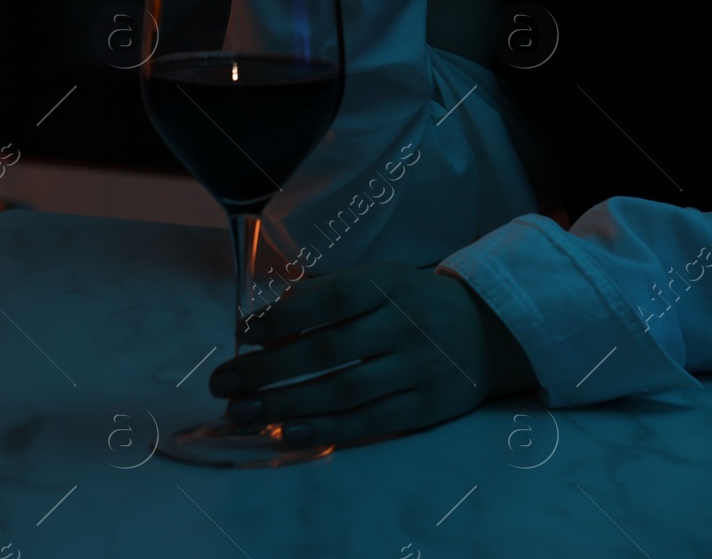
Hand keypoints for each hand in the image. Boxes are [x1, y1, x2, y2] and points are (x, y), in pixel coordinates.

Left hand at [207, 262, 537, 448]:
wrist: (486, 330)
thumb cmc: (414, 301)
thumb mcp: (380, 280)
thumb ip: (328, 293)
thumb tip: (267, 319)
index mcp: (388, 285)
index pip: (333, 299)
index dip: (287, 315)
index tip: (245, 332)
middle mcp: (402, 325)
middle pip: (330, 350)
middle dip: (269, 369)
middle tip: (224, 383)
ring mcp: (415, 369)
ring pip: (344, 390)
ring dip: (287, 403)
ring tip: (243, 412)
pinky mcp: (423, 407)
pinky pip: (368, 421)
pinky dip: (327, 428)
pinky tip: (289, 431)